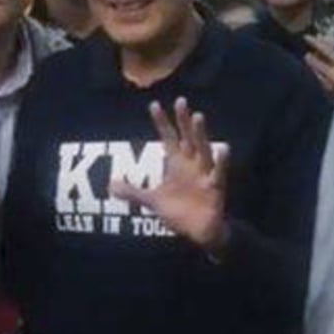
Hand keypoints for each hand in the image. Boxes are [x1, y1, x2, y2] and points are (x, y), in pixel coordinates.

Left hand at [110, 97, 229, 252]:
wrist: (198, 232)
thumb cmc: (179, 212)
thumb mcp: (152, 201)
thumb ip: (133, 192)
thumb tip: (110, 185)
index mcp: (177, 163)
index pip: (168, 138)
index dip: (161, 122)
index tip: (153, 104)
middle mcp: (191, 164)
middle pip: (187, 138)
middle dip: (183, 120)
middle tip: (180, 101)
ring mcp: (204, 174)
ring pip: (203, 150)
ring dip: (200, 134)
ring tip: (198, 116)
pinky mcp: (215, 188)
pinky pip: (218, 173)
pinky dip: (221, 162)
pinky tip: (223, 148)